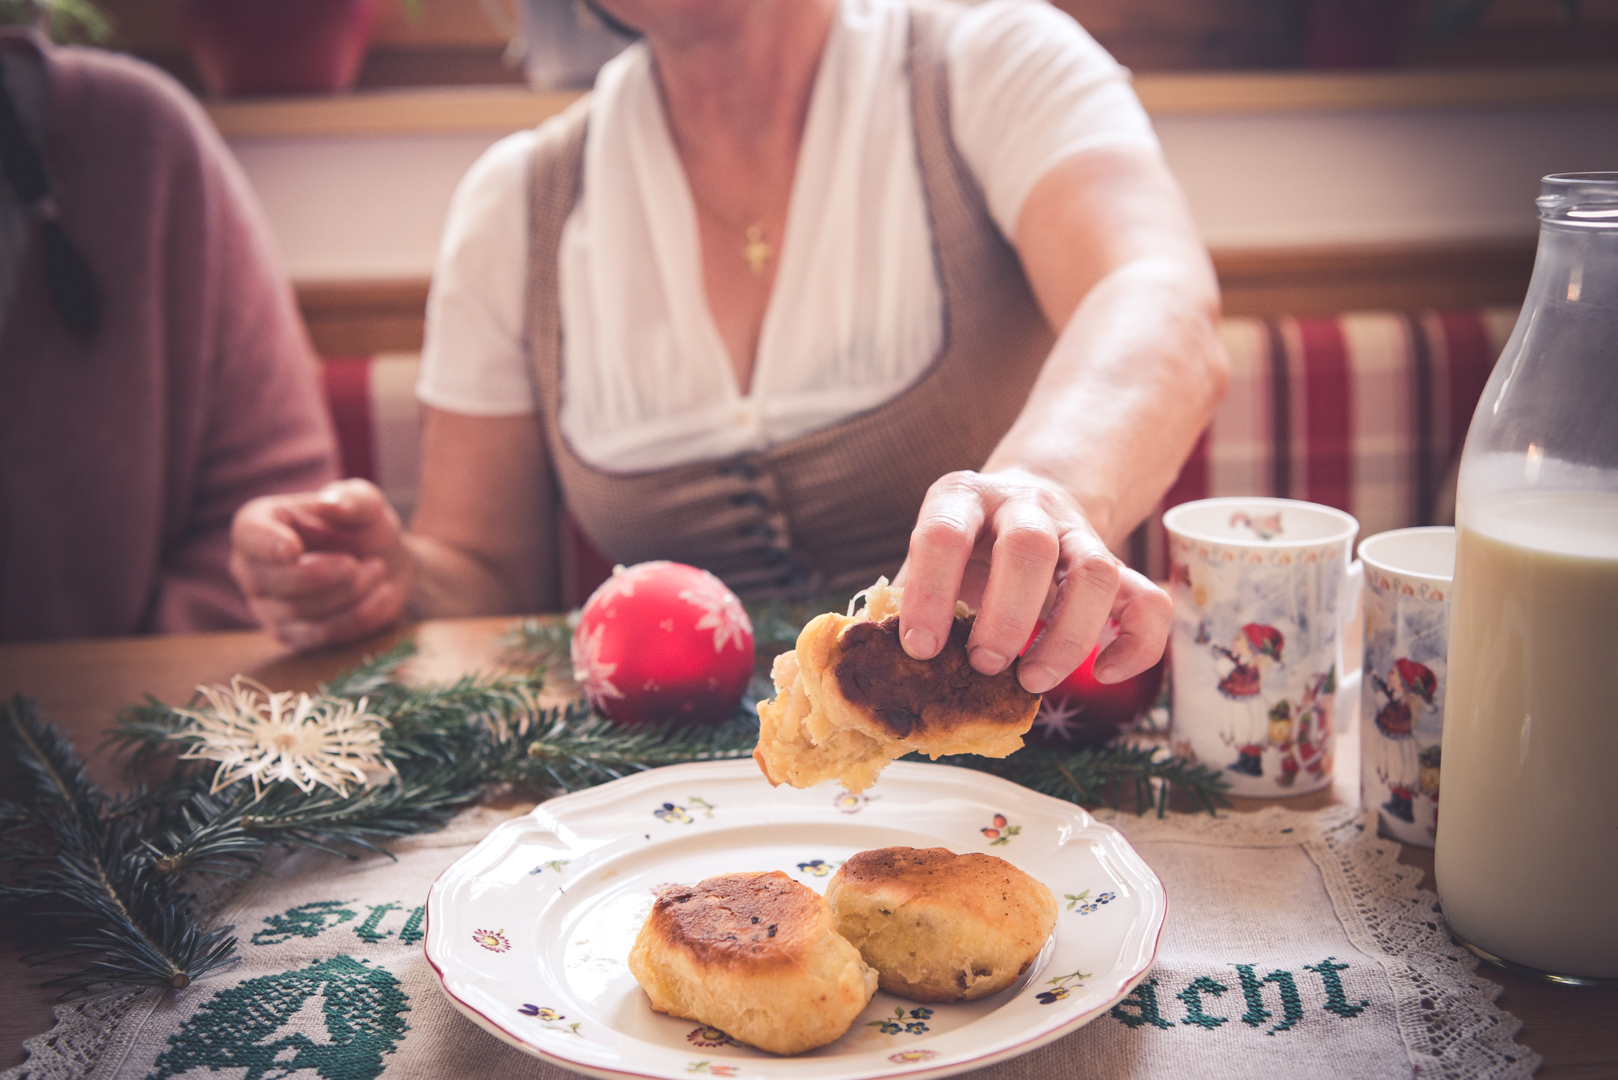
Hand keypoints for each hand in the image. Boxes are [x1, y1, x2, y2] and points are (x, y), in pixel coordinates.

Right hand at [229, 479, 410, 650]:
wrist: (385, 566)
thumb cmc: (363, 528)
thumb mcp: (367, 504)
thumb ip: (354, 498)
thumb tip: (334, 504)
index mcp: (260, 524)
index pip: (248, 533)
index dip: (266, 543)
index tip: (292, 549)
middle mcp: (252, 568)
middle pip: (266, 581)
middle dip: (318, 575)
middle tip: (357, 564)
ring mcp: (268, 607)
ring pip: (296, 610)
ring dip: (347, 592)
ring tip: (378, 570)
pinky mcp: (293, 637)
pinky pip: (320, 635)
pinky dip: (359, 615)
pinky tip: (385, 593)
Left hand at [894, 468, 1169, 693]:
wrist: (1024, 500)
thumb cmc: (962, 549)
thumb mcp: (926, 560)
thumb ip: (901, 605)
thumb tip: (868, 671)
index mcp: (961, 498)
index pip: (943, 535)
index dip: (929, 593)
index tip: (919, 648)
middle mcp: (1023, 506)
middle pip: (1029, 547)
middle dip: (1006, 616)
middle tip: (984, 665)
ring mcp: (1077, 531)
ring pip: (1097, 571)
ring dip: (1068, 636)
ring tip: (1033, 681)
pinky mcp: (1116, 563)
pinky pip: (1148, 600)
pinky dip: (1136, 645)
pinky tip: (1104, 674)